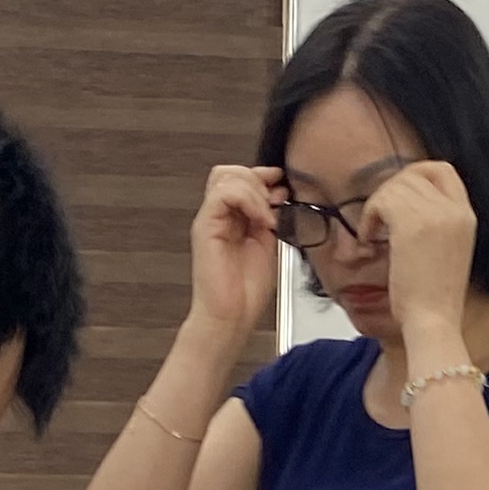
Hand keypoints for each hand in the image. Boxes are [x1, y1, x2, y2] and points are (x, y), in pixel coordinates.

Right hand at [188, 163, 283, 339]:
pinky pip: (224, 194)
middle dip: (258, 179)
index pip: (240, 178)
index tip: (283, 186)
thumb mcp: (269, 245)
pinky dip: (248, 200)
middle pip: (230, 171)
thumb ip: (271, 218)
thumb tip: (278, 194)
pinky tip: (261, 220)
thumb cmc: (246, 293)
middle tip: (274, 201)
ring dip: (254, 190)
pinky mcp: (205, 227)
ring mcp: (210, 220)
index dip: (263, 176)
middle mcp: (219, 216)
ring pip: (226, 176)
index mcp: (232, 219)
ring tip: (268, 215)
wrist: (231, 317)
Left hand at [360, 158, 477, 344]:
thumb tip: (405, 205)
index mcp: (466, 215)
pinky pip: (382, 201)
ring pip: (395, 186)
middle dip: (390, 190)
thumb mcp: (448, 251)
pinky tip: (368, 239)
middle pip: (414, 174)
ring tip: (372, 233)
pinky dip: (368, 217)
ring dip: (376, 205)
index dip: (416, 174)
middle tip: (379, 217)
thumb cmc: (435, 298)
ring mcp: (435, 215)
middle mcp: (454, 210)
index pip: (443, 170)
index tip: (399, 193)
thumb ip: (436, 224)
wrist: (434, 321)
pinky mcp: (411, 226)